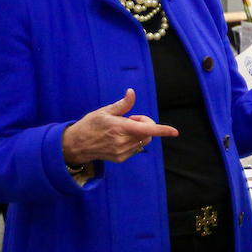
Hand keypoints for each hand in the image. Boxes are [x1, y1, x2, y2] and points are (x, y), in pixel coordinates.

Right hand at [61, 89, 177, 166]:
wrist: (76, 145)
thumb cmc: (90, 125)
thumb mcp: (105, 111)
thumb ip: (123, 104)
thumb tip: (132, 92)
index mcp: (120, 128)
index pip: (147, 129)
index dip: (162, 130)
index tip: (175, 132)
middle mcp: (123, 142)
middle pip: (148, 133)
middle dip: (144, 124)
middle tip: (129, 119)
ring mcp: (122, 152)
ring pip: (144, 141)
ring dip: (139, 133)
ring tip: (122, 129)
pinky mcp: (121, 158)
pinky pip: (136, 148)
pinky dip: (134, 141)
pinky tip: (119, 138)